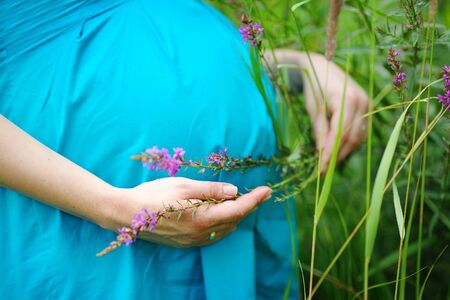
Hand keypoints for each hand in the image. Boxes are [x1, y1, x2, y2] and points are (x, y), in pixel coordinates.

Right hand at [107, 178, 271, 246]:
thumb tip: (235, 191)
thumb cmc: (153, 195)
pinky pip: (213, 235)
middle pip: (234, 220)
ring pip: (225, 229)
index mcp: (203, 218)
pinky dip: (222, 223)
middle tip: (256, 192)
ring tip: (236, 199)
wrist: (126, 214)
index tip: (267, 190)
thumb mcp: (183, 186)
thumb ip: (211, 190)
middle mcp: (201, 234)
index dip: (255, 200)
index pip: (238, 209)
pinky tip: (219, 212)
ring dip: (235, 215)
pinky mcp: (187, 243)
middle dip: (247, 206)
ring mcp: (194, 241)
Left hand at [266, 50, 368, 171]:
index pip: (340, 133)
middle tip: (324, 170)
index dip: (331, 152)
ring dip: (344, 151)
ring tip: (328, 162)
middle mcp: (362, 101)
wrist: (322, 68)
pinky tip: (337, 149)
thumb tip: (322, 155)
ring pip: (358, 136)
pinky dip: (349, 142)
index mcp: (346, 99)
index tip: (321, 168)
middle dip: (338, 155)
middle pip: (352, 137)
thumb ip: (319, 131)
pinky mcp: (368, 107)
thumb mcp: (313, 110)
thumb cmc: (314, 88)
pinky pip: (361, 130)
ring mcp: (368, 104)